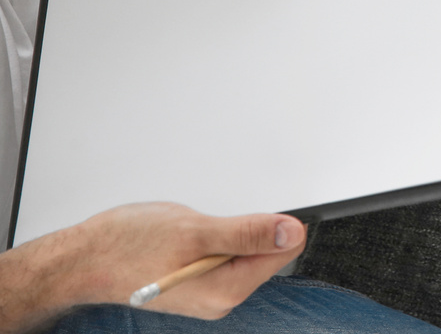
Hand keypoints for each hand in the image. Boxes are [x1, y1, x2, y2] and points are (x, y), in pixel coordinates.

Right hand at [0, 203, 303, 327]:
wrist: (84, 258)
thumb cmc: (128, 245)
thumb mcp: (195, 231)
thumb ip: (247, 233)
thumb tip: (292, 232)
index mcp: (227, 290)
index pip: (285, 252)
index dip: (281, 224)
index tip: (266, 208)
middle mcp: (222, 297)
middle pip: (269, 252)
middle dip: (252, 228)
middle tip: (216, 220)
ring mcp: (210, 290)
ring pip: (246, 250)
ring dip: (231, 231)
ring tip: (197, 228)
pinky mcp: (198, 280)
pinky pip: (226, 253)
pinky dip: (217, 237)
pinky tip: (192, 234)